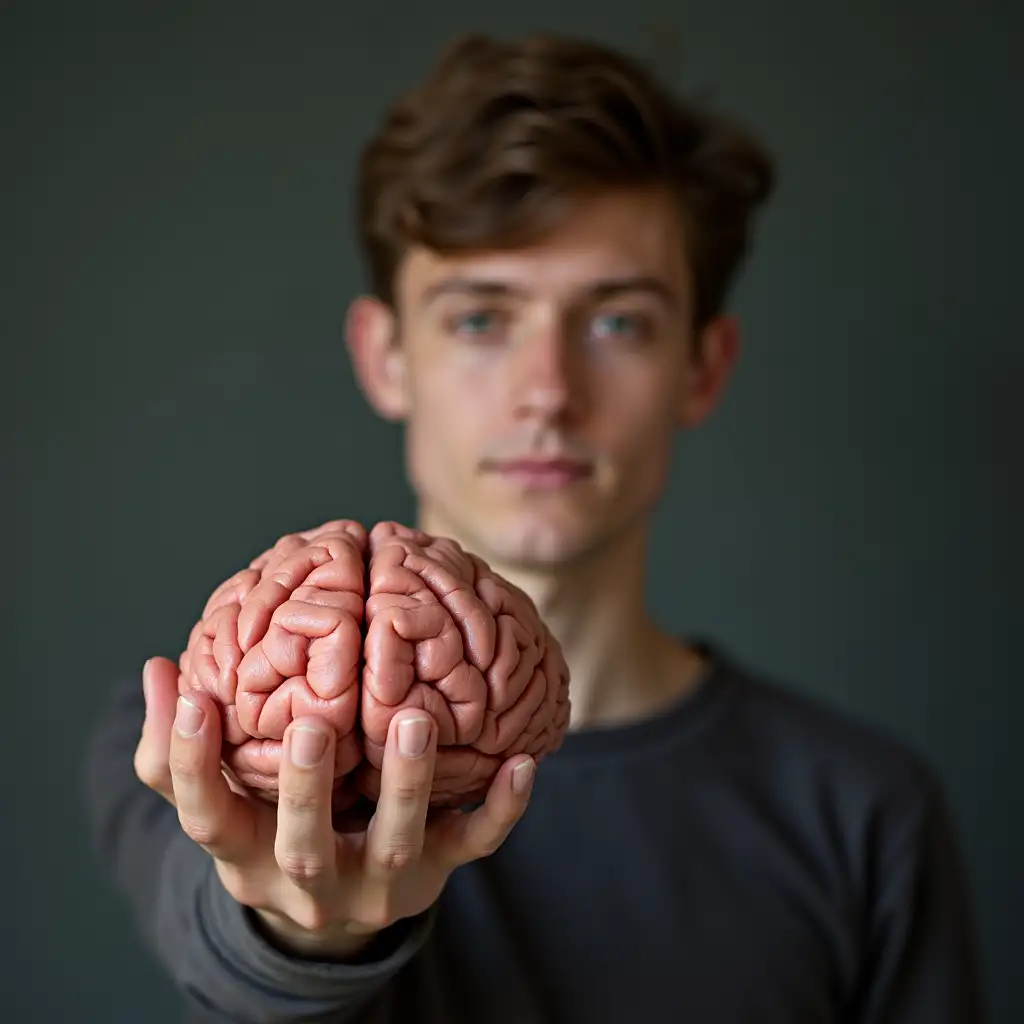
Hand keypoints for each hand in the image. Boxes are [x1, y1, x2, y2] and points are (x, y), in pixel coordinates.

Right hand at [134, 657, 535, 958]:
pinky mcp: (437, 872)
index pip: (207, 818)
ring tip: (415, 724)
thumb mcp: (222, 800)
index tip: (197, 700)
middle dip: (307, 790)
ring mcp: (379, 883)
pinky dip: (500, 809)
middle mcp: (311, 879)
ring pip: (394, 845)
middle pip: (304, 846)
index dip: (192, 765)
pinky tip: (521, 764)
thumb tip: (158, 667)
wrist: (339, 906)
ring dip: (406, 786)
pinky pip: (473, 846)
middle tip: (313, 727)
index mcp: (248, 853)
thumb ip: (178, 743)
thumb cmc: (272, 827)